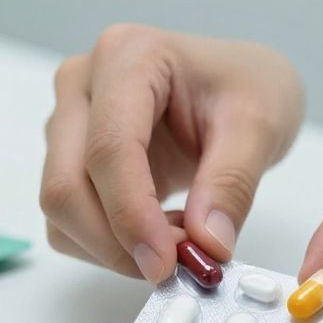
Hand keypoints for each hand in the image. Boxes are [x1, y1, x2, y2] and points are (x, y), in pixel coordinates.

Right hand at [41, 24, 303, 280]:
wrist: (236, 85)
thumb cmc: (247, 88)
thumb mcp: (260, 126)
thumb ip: (232, 184)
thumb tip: (206, 245)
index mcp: (127, 57)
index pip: (108, 148)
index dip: (131, 215)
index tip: (167, 264)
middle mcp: (81, 84)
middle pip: (66, 184)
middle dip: (116, 242)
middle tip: (177, 266)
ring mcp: (67, 121)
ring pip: (61, 209)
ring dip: (113, 246)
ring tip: (179, 236)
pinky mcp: (67, 158)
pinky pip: (67, 221)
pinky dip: (109, 244)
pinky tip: (157, 229)